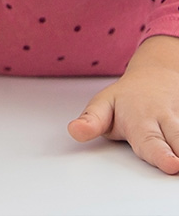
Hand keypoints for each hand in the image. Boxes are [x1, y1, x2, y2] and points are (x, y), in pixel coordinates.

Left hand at [68, 35, 178, 173]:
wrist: (156, 77)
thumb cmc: (127, 100)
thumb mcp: (102, 106)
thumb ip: (91, 122)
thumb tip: (74, 131)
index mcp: (140, 121)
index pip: (149, 143)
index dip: (160, 155)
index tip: (171, 164)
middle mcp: (165, 122)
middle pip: (176, 141)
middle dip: (175, 155)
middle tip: (177, 166)